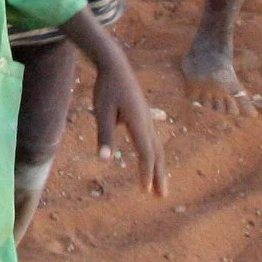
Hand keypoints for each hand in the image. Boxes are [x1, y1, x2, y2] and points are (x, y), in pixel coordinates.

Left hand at [92, 54, 167, 197]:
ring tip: (157, 184)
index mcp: (138, 123)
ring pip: (156, 147)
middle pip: (156, 154)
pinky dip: (154, 154)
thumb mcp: (101, 111)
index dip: (145, 172)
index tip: (145, 190)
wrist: (115, 65)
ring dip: (157, 167)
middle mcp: (147, 123)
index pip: (145, 153)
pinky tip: (152, 160)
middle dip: (157, 176)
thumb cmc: (106, 88)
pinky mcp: (144, 116)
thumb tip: (104, 160)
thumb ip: (104, 135)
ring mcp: (148, 119)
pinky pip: (152, 140)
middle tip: (160, 196)